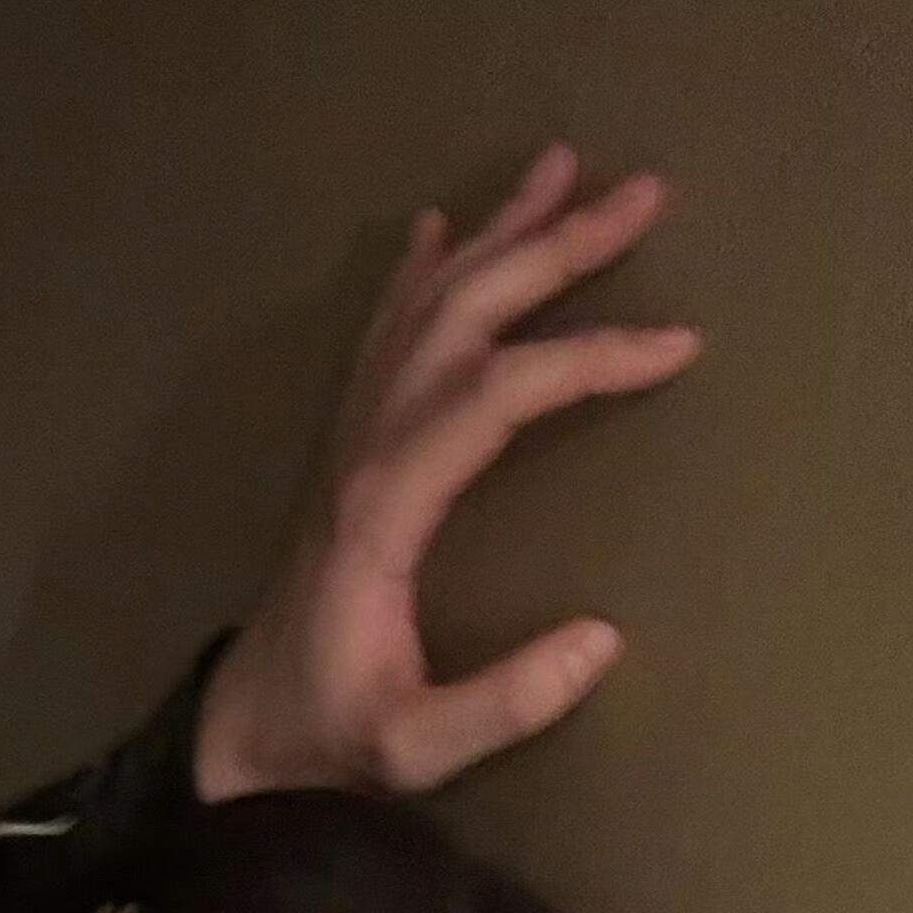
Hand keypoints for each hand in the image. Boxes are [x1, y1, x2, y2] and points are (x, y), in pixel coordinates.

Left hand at [194, 148, 699, 801]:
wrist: (235, 743)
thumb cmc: (327, 745)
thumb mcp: (415, 748)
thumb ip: (504, 704)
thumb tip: (605, 639)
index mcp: (387, 509)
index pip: (498, 393)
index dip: (587, 357)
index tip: (677, 344)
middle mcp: (365, 450)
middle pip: (464, 316)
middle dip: (554, 247)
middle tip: (645, 191)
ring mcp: (348, 443)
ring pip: (425, 308)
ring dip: (497, 235)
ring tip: (563, 165)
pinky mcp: (343, 455)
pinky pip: (379, 337)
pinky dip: (416, 273)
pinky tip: (442, 225)